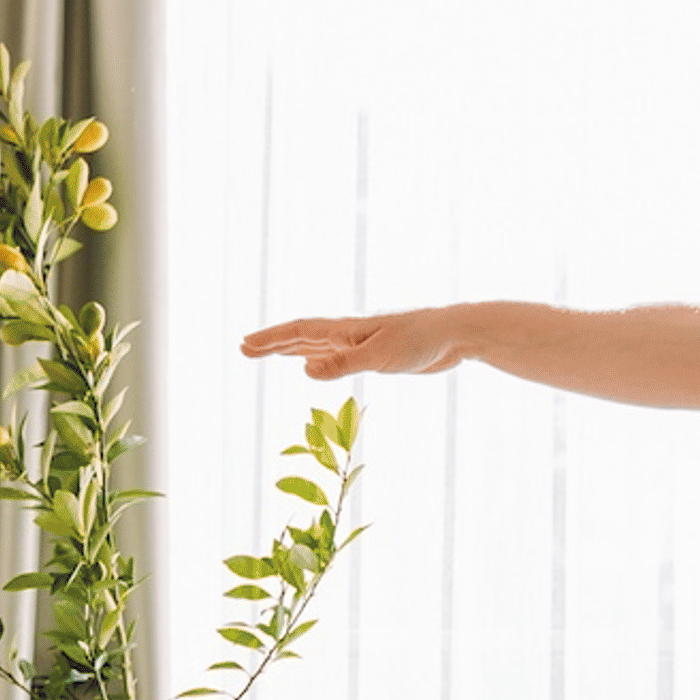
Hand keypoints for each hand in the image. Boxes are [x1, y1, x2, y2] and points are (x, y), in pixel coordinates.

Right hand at [243, 310, 472, 378]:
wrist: (455, 335)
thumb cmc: (420, 341)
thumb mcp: (379, 356)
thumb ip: (342, 364)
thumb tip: (303, 370)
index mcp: (346, 330)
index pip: (298, 331)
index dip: (270, 339)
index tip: (245, 345)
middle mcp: (349, 334)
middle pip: (302, 336)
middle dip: (272, 344)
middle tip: (244, 349)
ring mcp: (362, 343)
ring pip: (317, 345)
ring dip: (291, 349)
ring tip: (269, 353)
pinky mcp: (376, 354)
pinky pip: (335, 356)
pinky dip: (317, 360)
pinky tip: (311, 365)